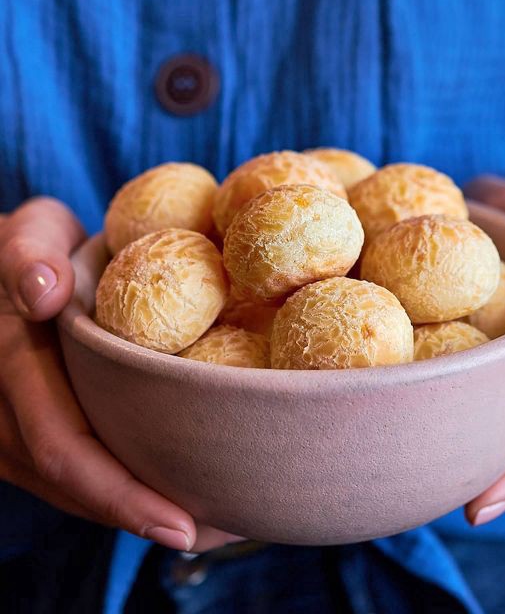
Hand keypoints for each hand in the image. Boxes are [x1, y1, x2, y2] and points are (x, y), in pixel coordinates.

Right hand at [0, 198, 238, 551]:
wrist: (14, 270)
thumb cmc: (33, 248)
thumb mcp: (29, 234)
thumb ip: (28, 257)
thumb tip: (41, 295)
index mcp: (11, 369)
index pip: (63, 448)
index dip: (118, 493)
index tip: (179, 525)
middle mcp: (5, 416)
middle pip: (75, 486)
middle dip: (142, 517)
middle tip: (219, 534)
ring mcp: (14, 433)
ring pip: (75, 491)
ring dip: (135, 512)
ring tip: (211, 526)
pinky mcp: (34, 435)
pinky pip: (76, 473)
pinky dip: (120, 492)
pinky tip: (172, 497)